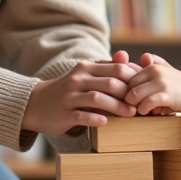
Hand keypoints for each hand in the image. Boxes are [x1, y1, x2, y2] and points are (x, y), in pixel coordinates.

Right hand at [22, 52, 137, 134]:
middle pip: (109, 83)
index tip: (144, 90)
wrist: (36, 103)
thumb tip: (126, 57)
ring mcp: (69, 96)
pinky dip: (95, 118)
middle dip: (128, 94)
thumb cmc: (67, 90)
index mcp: (86, 68)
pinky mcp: (63, 113)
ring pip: (97, 98)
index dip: (133, 79)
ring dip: (117, 107)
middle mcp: (77, 79)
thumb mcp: (84, 75)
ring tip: (130, 114)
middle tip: (141, 105)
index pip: (116, 69)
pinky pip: (81, 115)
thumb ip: (105, 67)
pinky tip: (106, 122)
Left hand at [125, 53, 180, 114]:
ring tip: (142, 109)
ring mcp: (161, 83)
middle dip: (131, 99)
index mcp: (152, 66)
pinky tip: (149, 111)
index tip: (135, 99)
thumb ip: (154, 63)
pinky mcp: (166, 95)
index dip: (129, 90)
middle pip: (129, 87)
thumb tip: (138, 59)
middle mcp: (155, 72)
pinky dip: (144, 110)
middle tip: (137, 106)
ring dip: (135, 105)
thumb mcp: (166, 69)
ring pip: (134, 95)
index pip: (129, 79)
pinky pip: (146, 104)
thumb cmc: (180, 85)